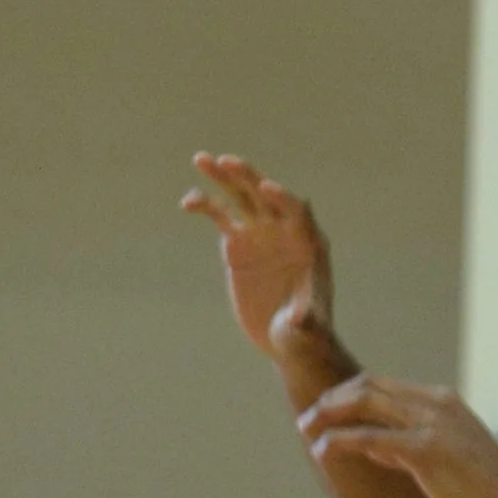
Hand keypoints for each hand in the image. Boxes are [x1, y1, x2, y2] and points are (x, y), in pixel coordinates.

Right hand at [183, 156, 335, 363]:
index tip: (266, 188)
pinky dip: (205, 205)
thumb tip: (298, 318)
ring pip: (240, 198)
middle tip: (227, 161)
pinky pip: (220, 216)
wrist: (288, 338)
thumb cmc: (306, 334)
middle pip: (265, 195)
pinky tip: (188, 202)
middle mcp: (284, 231)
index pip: (297, 211)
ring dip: (222, 177)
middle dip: (248, 177)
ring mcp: (259, 234)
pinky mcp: (237, 244)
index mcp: (308, 243)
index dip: (282, 198)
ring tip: (201, 158)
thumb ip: (304, 317)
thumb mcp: (307, 327)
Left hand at [295, 374, 497, 497]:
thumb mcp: (445, 457)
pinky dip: (340, 441)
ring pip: (364, 402)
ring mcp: (430, 423)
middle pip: (369, 385)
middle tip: (309, 418)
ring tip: (307, 429)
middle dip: (332, 399)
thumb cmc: (480, 489)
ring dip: (328, 414)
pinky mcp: (424, 449)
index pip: (383, 383)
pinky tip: (323, 452)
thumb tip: (374, 448)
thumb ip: (407, 447)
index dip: (348, 394)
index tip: (327, 410)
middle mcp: (435, 403)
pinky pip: (368, 438)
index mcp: (442, 400)